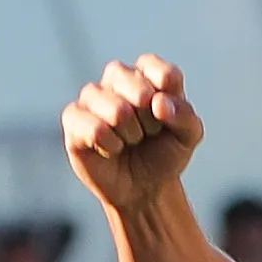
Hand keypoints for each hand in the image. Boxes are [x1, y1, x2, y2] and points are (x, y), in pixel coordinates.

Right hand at [64, 55, 204, 211]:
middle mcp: (117, 78)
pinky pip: (96, 129)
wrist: (142, 188)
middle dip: (151, 122)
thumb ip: (184, 116)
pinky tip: (110, 149)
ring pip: (117, 110)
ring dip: (131, 135)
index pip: (164, 73)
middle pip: (140, 89)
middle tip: (148, 133)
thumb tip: (158, 101)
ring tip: (129, 141)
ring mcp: (92, 96)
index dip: (170, 102)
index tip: (168, 117)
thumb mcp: (188, 137)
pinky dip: (111, 146)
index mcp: (148, 74)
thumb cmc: (164, 154)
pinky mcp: (73, 117)